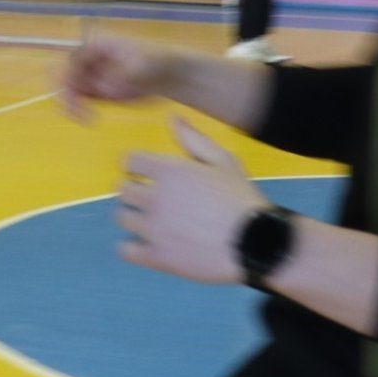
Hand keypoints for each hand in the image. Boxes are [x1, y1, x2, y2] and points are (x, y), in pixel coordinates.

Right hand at [57, 34, 181, 123]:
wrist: (171, 75)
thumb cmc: (160, 62)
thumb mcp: (145, 65)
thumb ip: (124, 76)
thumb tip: (105, 88)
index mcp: (99, 45)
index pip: (74, 60)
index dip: (72, 78)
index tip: (80, 99)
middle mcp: (91, 59)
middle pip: (65, 74)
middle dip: (66, 93)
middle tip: (78, 113)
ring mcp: (93, 75)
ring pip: (69, 89)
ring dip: (72, 105)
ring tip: (88, 119)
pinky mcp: (98, 91)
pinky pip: (80, 100)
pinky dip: (80, 110)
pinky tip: (91, 119)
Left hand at [116, 118, 266, 282]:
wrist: (255, 243)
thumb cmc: (241, 199)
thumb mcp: (224, 161)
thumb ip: (194, 140)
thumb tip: (173, 118)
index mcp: (170, 171)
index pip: (130, 161)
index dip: (136, 165)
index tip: (144, 172)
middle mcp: (156, 198)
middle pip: (122, 189)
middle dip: (133, 189)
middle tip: (151, 196)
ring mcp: (155, 229)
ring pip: (122, 217)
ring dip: (133, 215)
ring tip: (151, 219)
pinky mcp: (158, 257)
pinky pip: (126, 249)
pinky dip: (131, 246)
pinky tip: (145, 243)